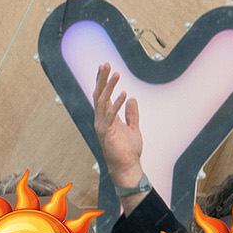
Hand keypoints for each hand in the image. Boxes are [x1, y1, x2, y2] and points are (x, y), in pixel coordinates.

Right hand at [87, 66, 149, 197]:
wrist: (127, 167)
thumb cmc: (128, 150)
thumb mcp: (133, 128)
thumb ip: (132, 114)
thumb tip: (132, 98)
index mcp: (107, 117)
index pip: (102, 95)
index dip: (102, 81)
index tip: (104, 67)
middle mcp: (101, 119)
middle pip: (99, 95)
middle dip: (102, 79)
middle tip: (106, 64)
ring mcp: (102, 126)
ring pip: (103, 102)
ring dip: (109, 87)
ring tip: (115, 74)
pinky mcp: (107, 133)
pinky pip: (111, 115)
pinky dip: (117, 104)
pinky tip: (124, 93)